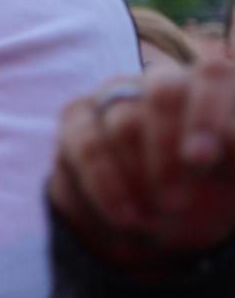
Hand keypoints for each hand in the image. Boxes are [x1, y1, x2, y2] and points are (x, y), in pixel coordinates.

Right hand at [49, 60, 234, 275]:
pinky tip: (126, 216)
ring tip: (156, 216)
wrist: (155, 221)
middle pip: (163, 91)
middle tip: (175, 200)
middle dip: (167, 148)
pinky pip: (88, 145)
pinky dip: (108, 186)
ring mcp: (116, 94)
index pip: (211, 76)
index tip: (200, 160)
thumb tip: (226, 143)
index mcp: (212, 87)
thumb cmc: (206, 190)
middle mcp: (163, 80)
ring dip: (141, 178)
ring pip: (124, 123)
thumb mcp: (234, 177)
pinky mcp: (78, 117)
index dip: (206, 114)